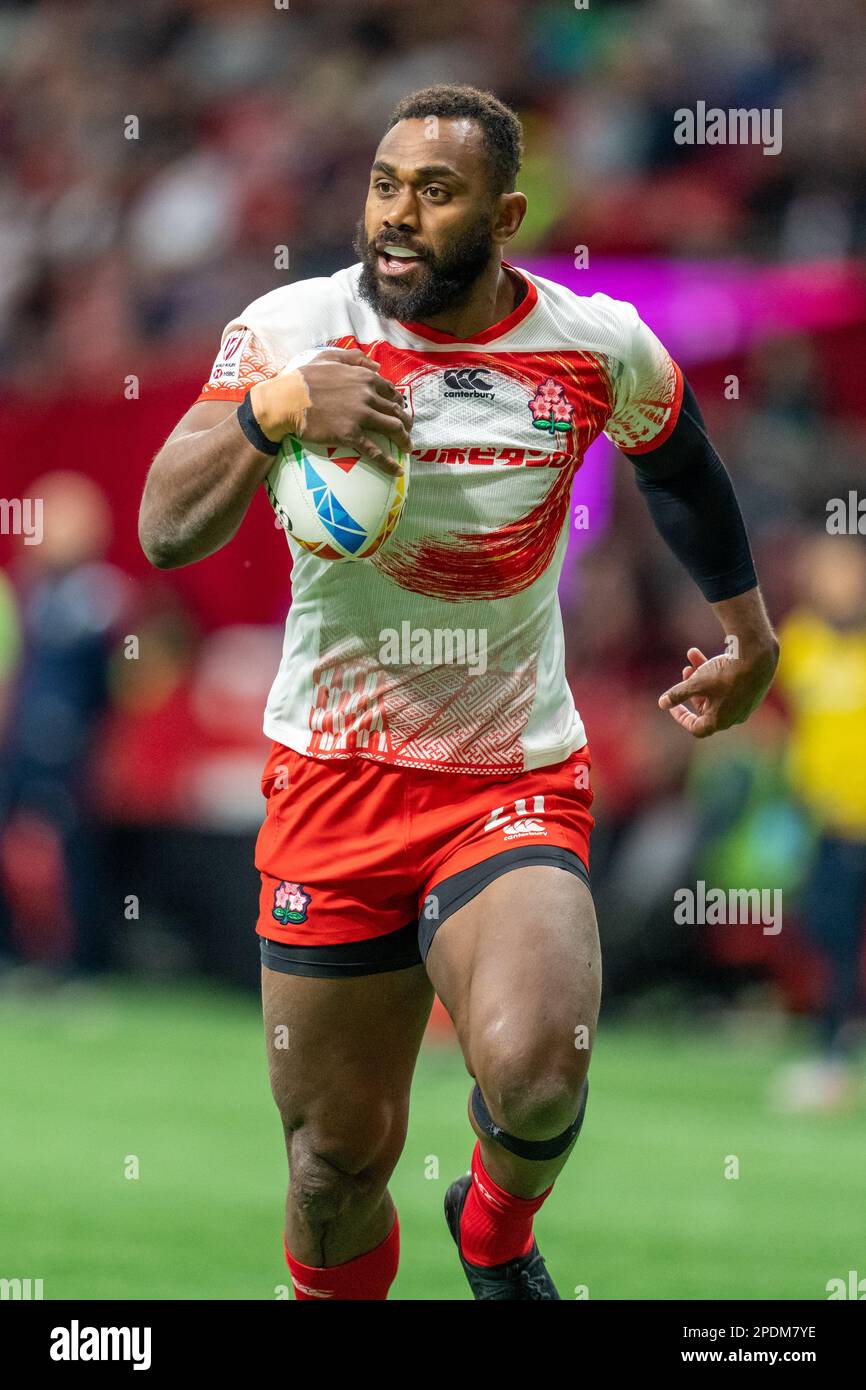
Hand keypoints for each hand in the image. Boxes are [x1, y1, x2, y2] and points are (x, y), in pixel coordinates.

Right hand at [251, 349, 411, 475]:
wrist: (286, 400)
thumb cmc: (303, 378)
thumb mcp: (329, 357)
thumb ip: (354, 358)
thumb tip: (377, 365)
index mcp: (364, 378)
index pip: (391, 391)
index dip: (398, 403)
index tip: (399, 411)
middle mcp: (367, 396)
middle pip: (396, 411)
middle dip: (406, 422)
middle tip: (408, 431)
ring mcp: (361, 416)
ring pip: (392, 429)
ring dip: (404, 440)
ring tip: (407, 448)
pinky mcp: (351, 436)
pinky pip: (375, 452)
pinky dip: (388, 463)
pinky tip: (397, 470)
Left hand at [658, 642, 778, 737]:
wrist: (758, 658)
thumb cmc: (726, 675)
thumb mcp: (696, 684)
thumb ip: (677, 694)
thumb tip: (662, 703)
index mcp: (720, 721)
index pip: (697, 728)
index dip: (682, 717)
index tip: (672, 705)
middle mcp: (733, 716)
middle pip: (706, 706)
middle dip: (692, 688)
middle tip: (686, 671)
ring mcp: (744, 703)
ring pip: (716, 691)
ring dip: (702, 675)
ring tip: (692, 656)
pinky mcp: (751, 689)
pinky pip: (729, 684)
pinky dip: (716, 671)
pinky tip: (707, 653)